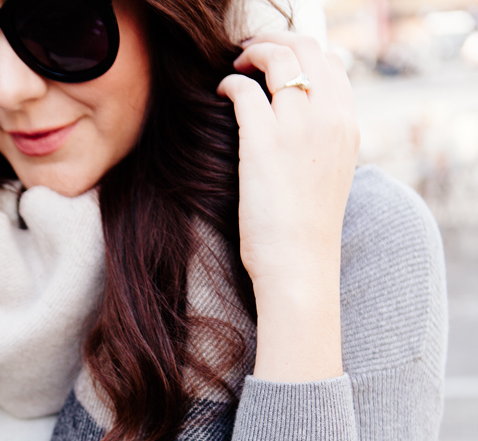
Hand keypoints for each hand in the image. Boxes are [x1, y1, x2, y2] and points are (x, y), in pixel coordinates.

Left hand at [217, 34, 358, 381]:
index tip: (279, 60)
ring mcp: (297, 127)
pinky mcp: (264, 142)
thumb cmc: (307, 234)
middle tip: (250, 52)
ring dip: (251, 54)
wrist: (299, 268)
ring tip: (236, 65)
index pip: (331, 63)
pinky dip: (231, 84)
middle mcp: (328, 118)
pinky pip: (244, 90)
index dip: (302, 51)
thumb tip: (299, 126)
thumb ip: (322, 144)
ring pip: (276, 59)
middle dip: (275, 41)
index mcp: (348, 127)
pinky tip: (222, 93)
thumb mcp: (329, 179)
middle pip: (305, 49)